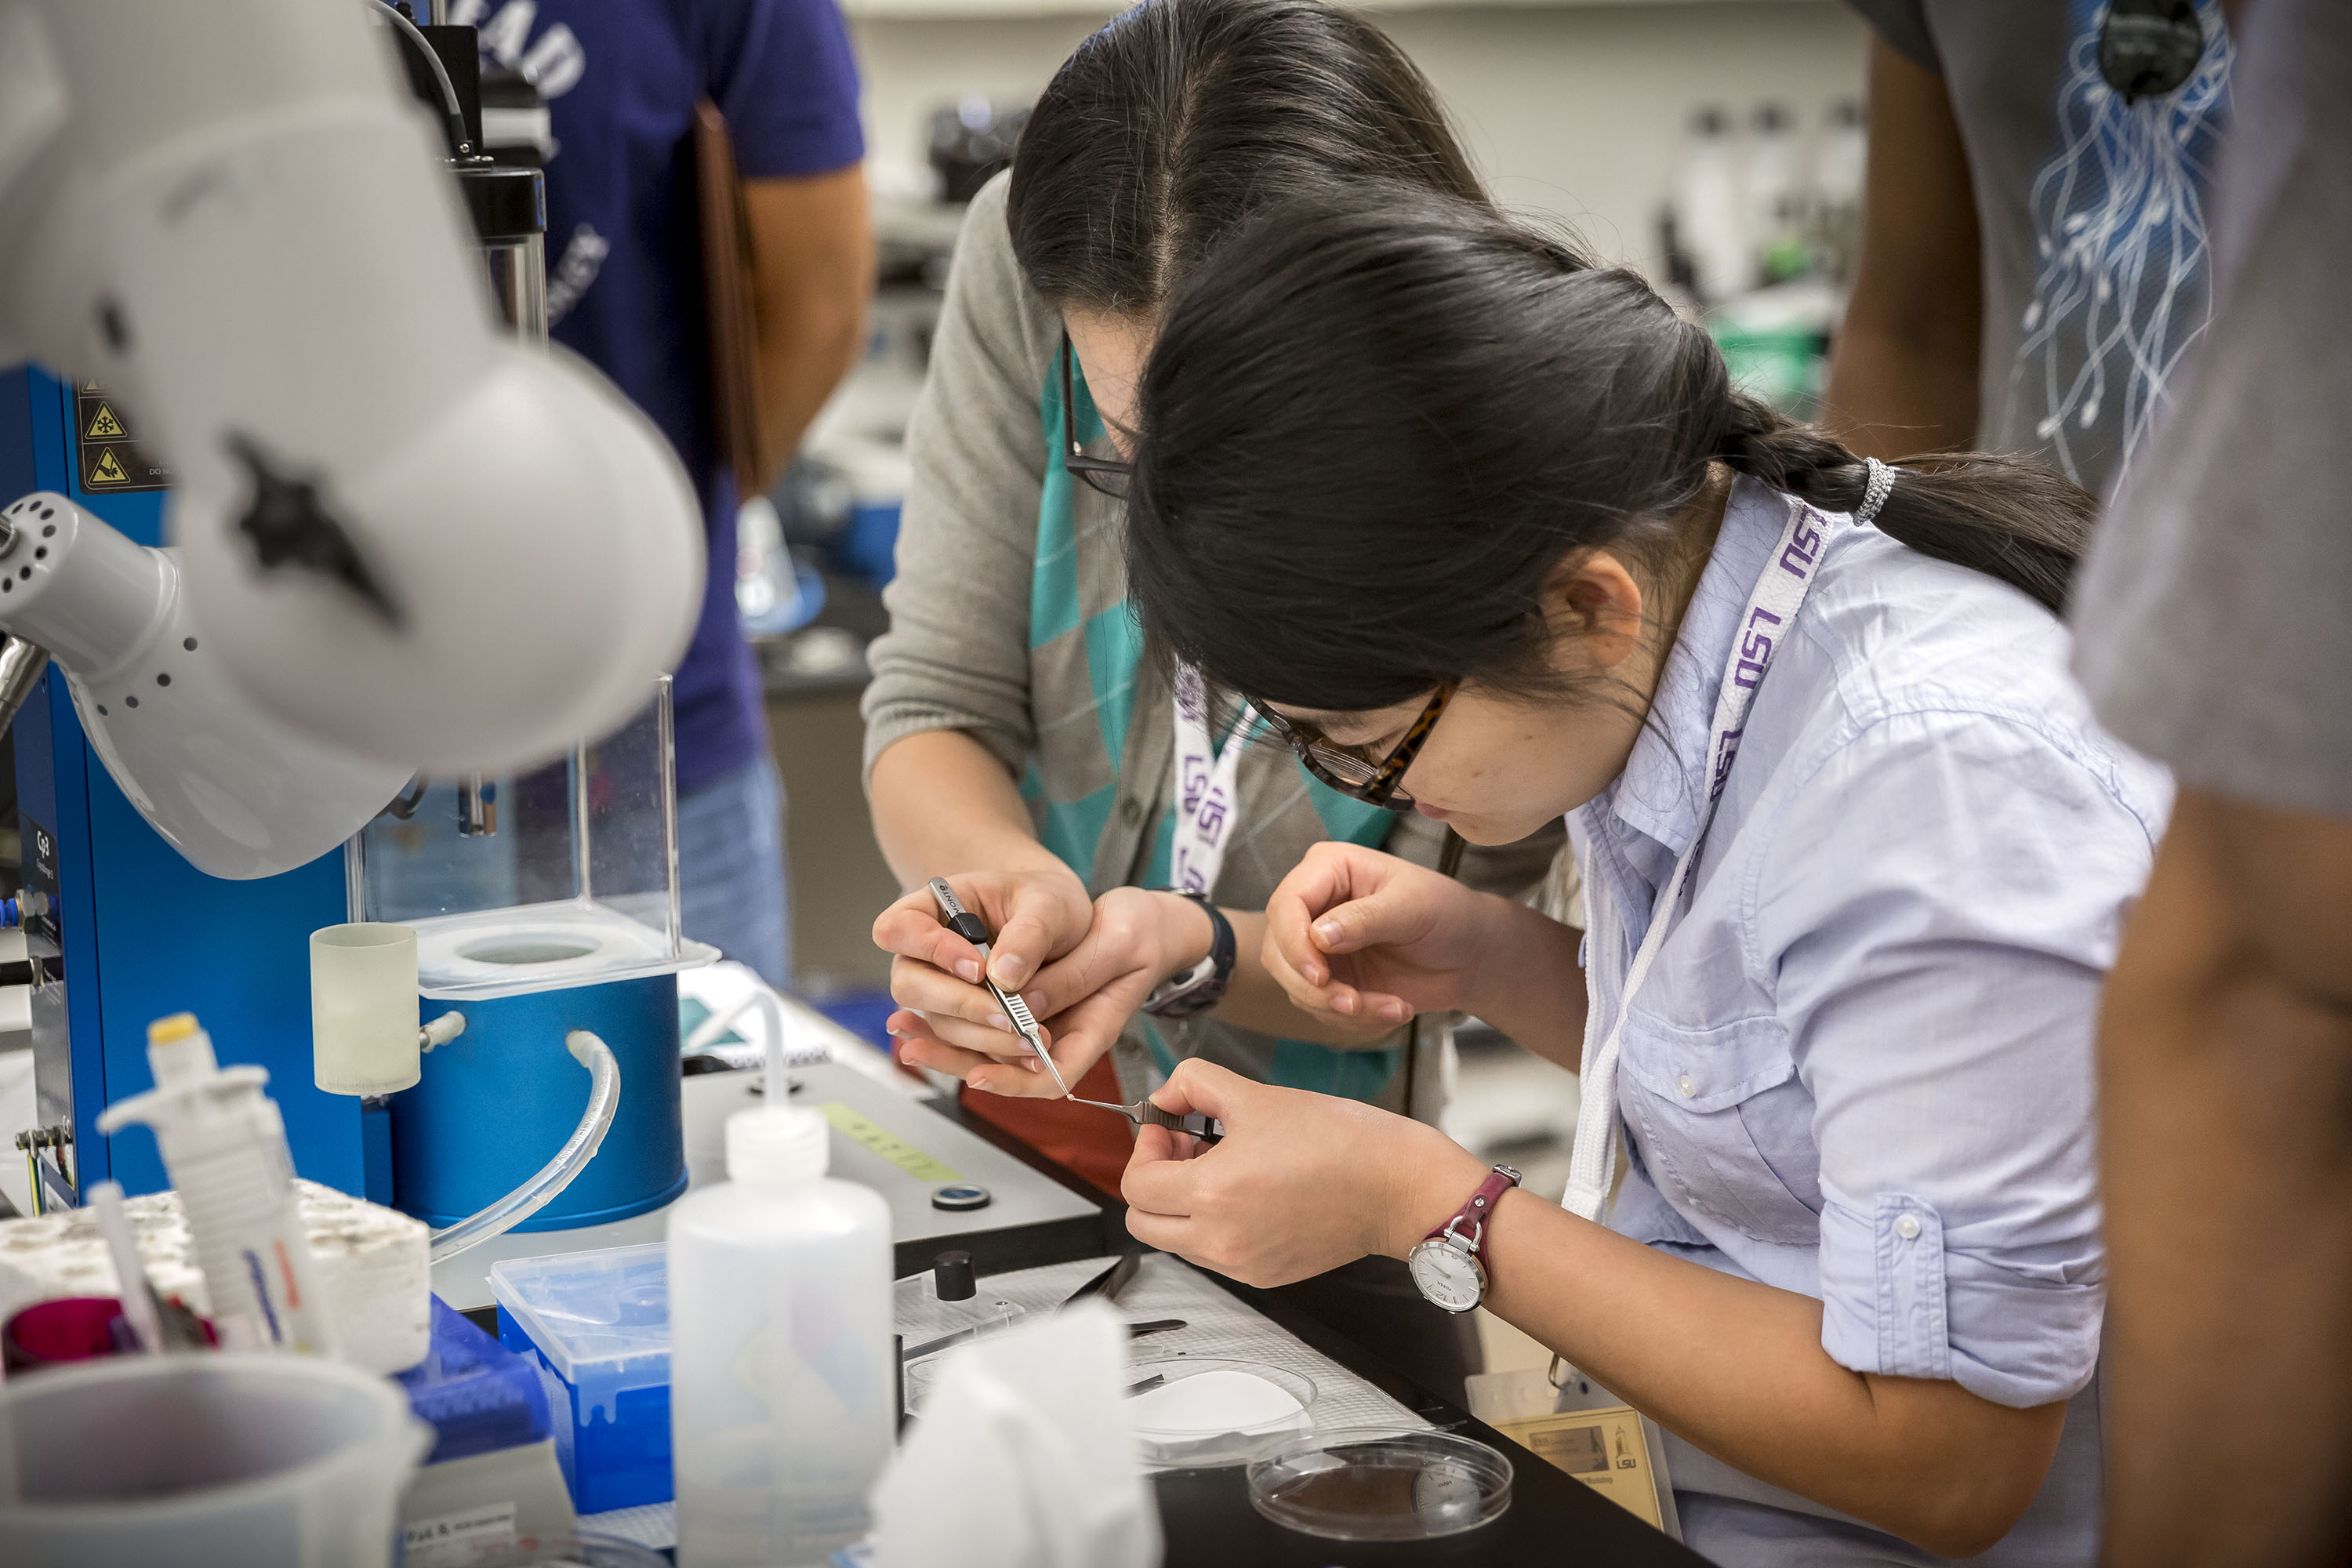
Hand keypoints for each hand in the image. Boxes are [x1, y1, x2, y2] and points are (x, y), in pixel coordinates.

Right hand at [872, 865, 1091, 1085]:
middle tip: (1008, 1014)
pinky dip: (994, 1055)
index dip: (929, 949)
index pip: (898, 928)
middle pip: (909, 986)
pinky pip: (965, 1048)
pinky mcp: (963, 1025)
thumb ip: (1030, 934)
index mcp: (933, 908)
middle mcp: (925, 956)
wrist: (1064, 932)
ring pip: (939, 1025)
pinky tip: (1027, 1053)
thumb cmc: (1046, 904)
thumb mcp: (1049, 905)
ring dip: (983, 1036)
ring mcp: (939, 994)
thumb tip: (1004, 979)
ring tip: (1031, 1038)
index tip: (978, 967)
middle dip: (960, 1004)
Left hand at [881, 885, 1215, 1098]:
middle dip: (959, 1061)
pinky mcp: (1027, 1005)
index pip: (1052, 1075)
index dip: (1013, 1080)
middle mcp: (1064, 1035)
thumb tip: (1017, 992)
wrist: (1145, 923)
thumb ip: (1070, 975)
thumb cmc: (1139, 933)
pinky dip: (953, 1020)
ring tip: (904, 1034)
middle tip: (916, 1048)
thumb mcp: (1115, 944)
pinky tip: (919, 1011)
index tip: (979, 1074)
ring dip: (946, 1043)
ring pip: (990, 1050)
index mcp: (1095, 1030)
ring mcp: (1044, 1022)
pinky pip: (986, 1025)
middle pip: (1009, 1069)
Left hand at [1120, 1060, 1486, 1286]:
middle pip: (1143, 1223)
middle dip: (1153, 1180)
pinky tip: (1248, 1189)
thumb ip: (1195, 1084)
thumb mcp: (1256, 1095)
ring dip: (1182, 1203)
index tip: (1171, 1126)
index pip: (1136, 1185)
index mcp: (1214, 1194)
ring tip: (1222, 1165)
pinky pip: (1213, 1253)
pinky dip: (1213, 1223)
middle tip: (1186, 1147)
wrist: (1397, 1185)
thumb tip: (1167, 1094)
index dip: (1146, 1147)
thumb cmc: (1341, 1140)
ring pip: (1176, 1241)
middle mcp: (1222, 1241)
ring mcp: (1242, 1265)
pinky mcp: (1264, 1276)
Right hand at [1262, 843, 1502, 1030]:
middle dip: (1312, 986)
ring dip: (1338, 1006)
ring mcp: (1317, 944)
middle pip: (1278, 949)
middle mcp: (1314, 904)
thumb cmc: (1445, 913)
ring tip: (1392, 1007)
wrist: (1470, 955)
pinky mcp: (1329, 978)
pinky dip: (1354, 1018)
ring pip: (1294, 984)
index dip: (1293, 942)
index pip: (1286, 904)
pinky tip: (1395, 1008)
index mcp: (1329, 869)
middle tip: (1353, 1003)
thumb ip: (1365, 919)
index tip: (1320, 976)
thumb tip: (1317, 936)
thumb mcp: (1412, 907)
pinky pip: (1319, 1006)